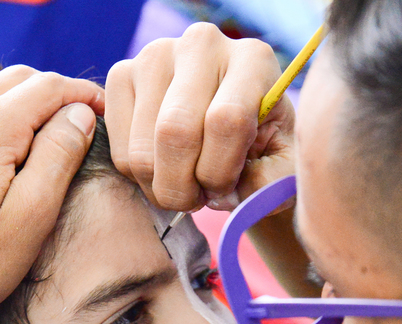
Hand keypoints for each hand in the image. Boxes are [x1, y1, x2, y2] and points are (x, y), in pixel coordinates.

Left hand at [0, 66, 104, 323]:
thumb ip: (59, 156)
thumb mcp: (31, 217)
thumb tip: (79, 114)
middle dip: (47, 94)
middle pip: (9, 81)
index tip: (102, 109)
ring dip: (5, 102)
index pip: (47, 87)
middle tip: (72, 120)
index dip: (82, 93)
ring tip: (26, 133)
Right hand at [106, 22, 294, 212]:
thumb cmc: (262, 147)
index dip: (220, 172)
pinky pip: (119, 147)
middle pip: (175, 132)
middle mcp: (202, 43)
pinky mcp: (122, 74)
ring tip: (183, 187)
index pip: (225, 121)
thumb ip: (270, 184)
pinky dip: (138, 176)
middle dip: (183, 187)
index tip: (225, 191)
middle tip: (196, 201)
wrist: (230, 125)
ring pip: (142, 147)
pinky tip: (163, 169)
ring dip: (160, 187)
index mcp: (253, 59)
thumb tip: (227, 196)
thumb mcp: (283, 167)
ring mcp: (155, 54)